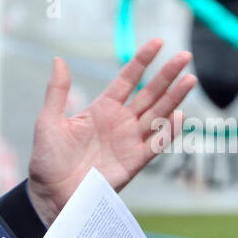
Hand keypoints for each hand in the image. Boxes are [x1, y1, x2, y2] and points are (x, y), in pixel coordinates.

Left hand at [25, 39, 194, 224]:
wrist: (52, 195)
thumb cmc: (47, 160)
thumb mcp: (48, 121)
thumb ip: (57, 91)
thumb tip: (58, 59)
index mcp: (102, 109)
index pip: (128, 79)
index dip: (142, 61)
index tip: (157, 42)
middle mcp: (120, 122)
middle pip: (150, 93)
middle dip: (167, 75)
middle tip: (185, 56)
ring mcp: (129, 142)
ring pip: (158, 115)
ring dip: (174, 98)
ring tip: (190, 80)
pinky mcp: (134, 162)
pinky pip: (155, 144)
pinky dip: (168, 131)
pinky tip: (179, 115)